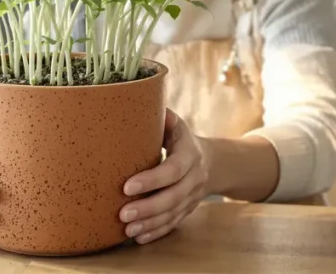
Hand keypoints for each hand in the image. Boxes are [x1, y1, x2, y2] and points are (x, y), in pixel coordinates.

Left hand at [119, 108, 208, 243]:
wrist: (213, 160)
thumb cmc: (181, 139)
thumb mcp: (176, 124)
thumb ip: (160, 117)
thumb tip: (134, 99)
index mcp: (189, 154)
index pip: (172, 170)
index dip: (151, 180)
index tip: (126, 186)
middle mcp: (195, 177)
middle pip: (173, 197)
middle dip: (148, 207)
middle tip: (122, 213)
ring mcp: (193, 196)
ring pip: (173, 214)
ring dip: (149, 223)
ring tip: (127, 229)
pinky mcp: (188, 209)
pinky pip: (174, 224)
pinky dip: (157, 232)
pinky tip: (139, 237)